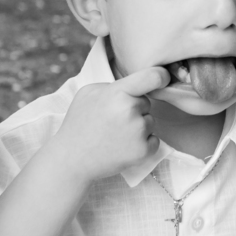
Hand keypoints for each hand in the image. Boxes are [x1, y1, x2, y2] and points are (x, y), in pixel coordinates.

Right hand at [51, 66, 169, 183]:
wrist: (72, 159)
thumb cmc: (79, 124)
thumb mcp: (88, 93)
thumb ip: (113, 86)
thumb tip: (133, 86)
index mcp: (118, 92)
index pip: (152, 77)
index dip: (162, 76)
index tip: (164, 78)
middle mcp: (131, 110)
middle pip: (146, 102)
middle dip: (134, 108)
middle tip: (112, 120)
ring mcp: (138, 132)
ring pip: (149, 121)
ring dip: (138, 126)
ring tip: (115, 135)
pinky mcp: (143, 151)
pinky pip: (153, 140)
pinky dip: (142, 143)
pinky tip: (123, 146)